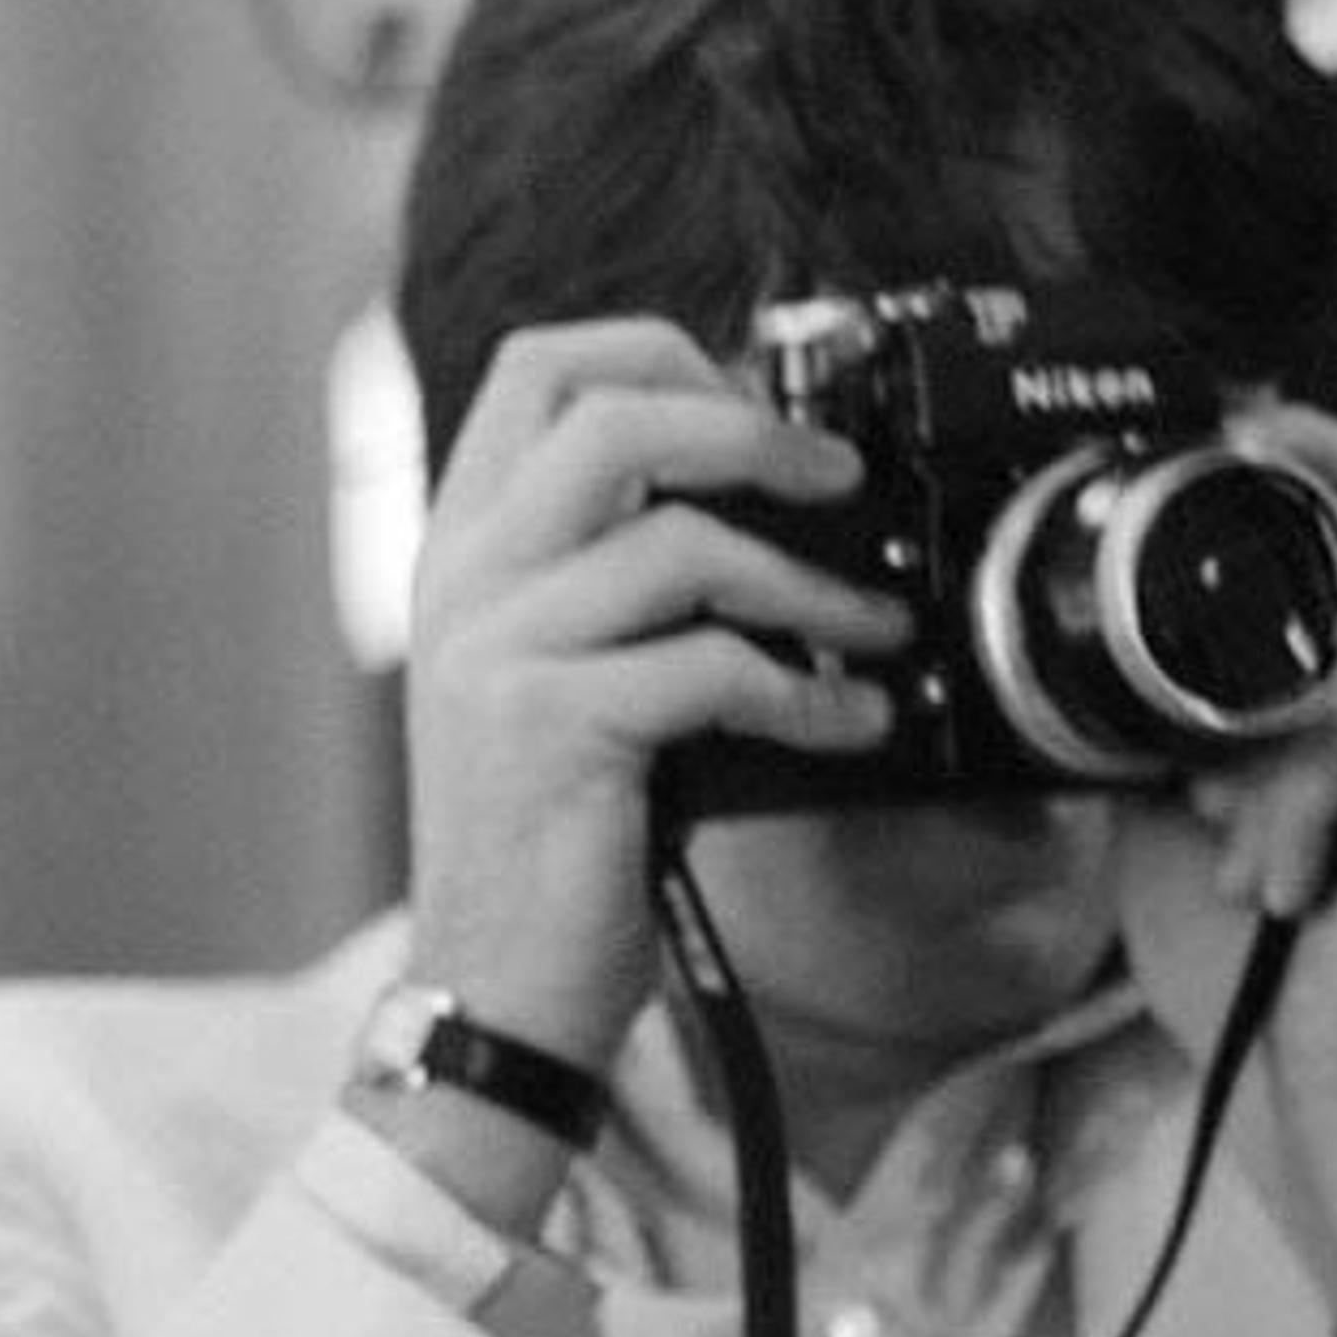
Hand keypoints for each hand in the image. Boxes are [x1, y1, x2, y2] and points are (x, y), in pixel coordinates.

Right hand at [401, 318, 918, 1072]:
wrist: (492, 983)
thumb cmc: (547, 836)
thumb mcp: (554, 675)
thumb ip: (612, 577)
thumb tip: (762, 496)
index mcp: (461, 546)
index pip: (539, 370)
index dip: (660, 353)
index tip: (750, 404)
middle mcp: (465, 579)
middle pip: (611, 414)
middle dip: (752, 429)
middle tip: (837, 476)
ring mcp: (498, 648)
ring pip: (680, 538)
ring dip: (811, 581)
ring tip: (875, 628)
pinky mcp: (551, 725)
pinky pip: (713, 664)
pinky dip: (808, 690)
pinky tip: (849, 719)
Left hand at [1113, 404, 1336, 1098]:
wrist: (1295, 1065)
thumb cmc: (1235, 939)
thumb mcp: (1171, 784)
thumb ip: (1169, 690)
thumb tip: (1111, 610)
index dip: (1312, 447)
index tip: (1240, 412)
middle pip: (1315, 589)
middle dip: (1217, 698)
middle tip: (1196, 804)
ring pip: (1314, 666)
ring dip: (1239, 768)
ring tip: (1231, 850)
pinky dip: (1283, 802)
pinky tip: (1277, 876)